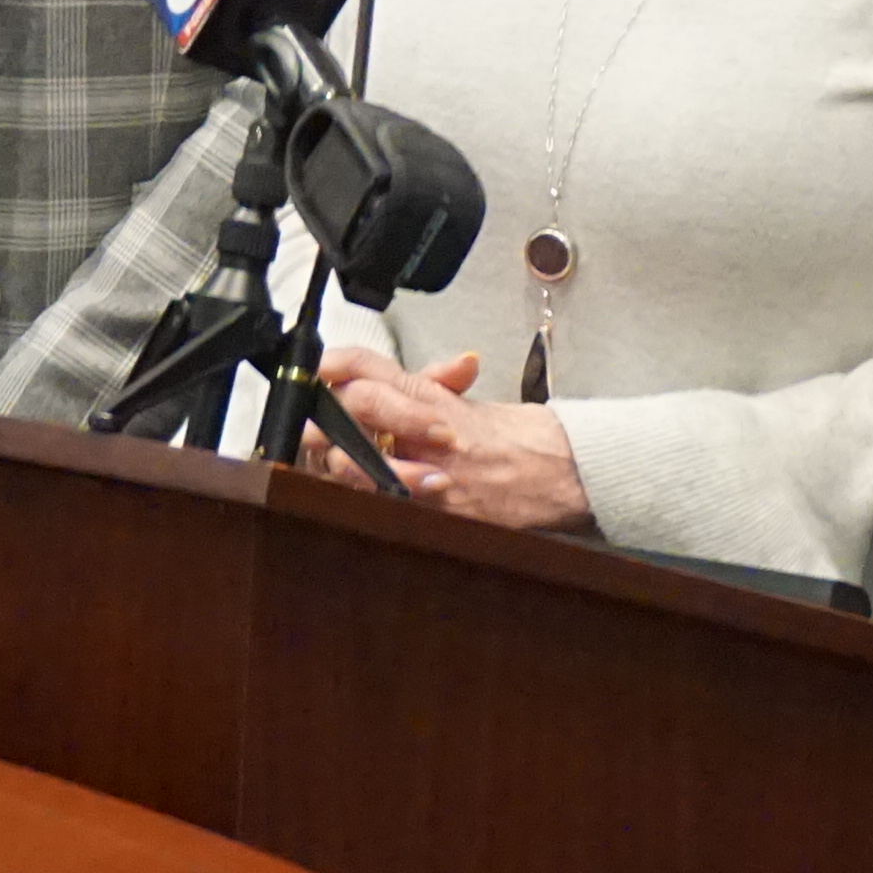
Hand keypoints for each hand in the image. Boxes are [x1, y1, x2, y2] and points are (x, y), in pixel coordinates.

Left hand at [327, 344, 592, 532]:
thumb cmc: (520, 439)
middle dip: (328, 416)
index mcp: (436, 397)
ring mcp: (440, 467)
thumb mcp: (468, 404)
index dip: (336, 364)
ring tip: (329, 463)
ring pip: (373, 458)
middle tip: (306, 425)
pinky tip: (363, 499)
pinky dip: (378, 501)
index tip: (312, 369)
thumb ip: (426, 392)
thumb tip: (383, 379)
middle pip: (365, 404)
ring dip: (343, 461)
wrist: (566, 470)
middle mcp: (434, 426)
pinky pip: (401, 505)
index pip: (375, 367)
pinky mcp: (449, 507)